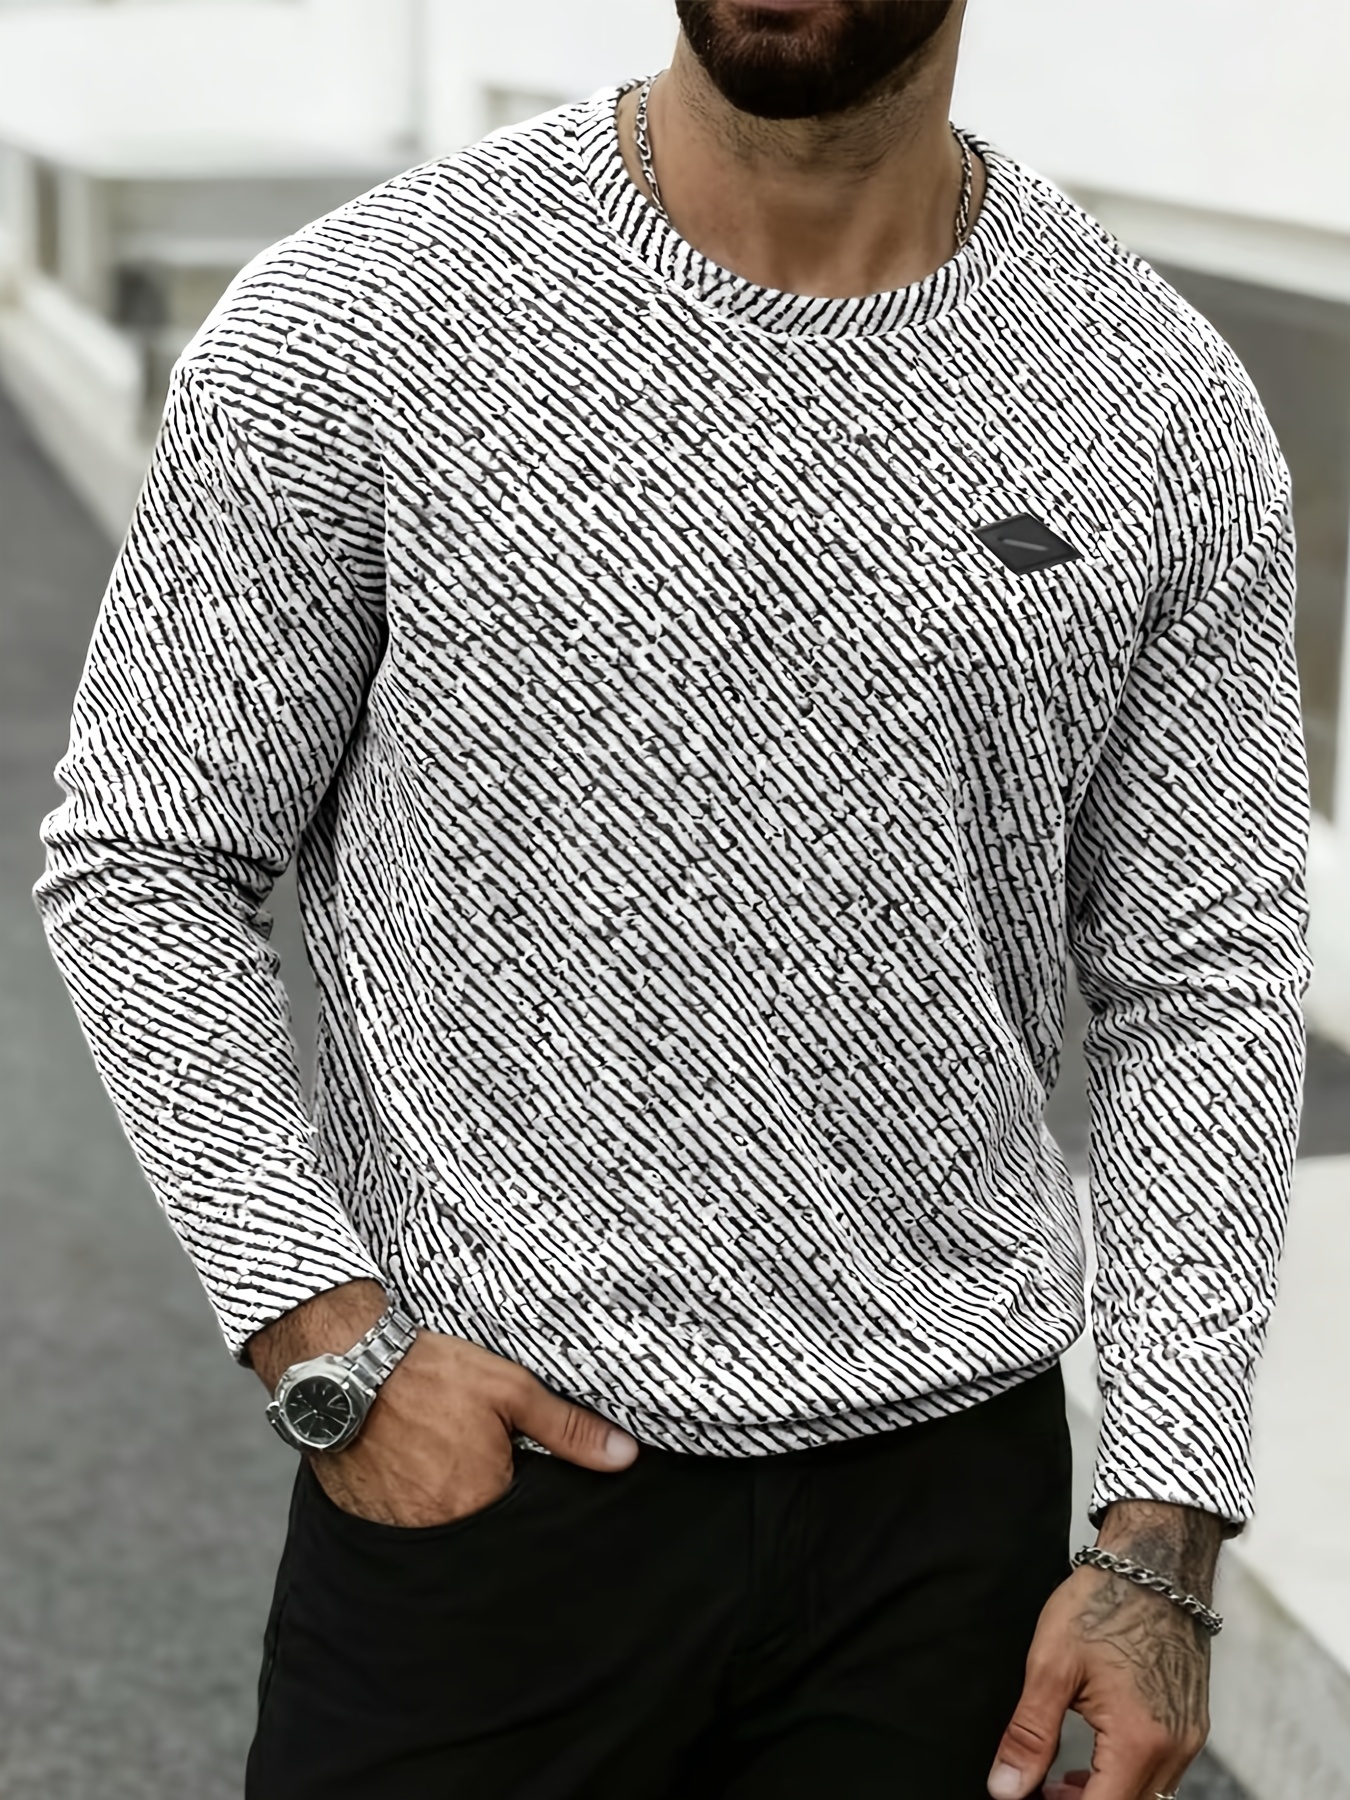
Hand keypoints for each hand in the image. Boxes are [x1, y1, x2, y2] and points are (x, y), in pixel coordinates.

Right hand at [247, 1281, 638, 1526]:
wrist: (341, 1366)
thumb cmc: (427, 1373)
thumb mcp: (509, 1389)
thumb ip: (568, 1429)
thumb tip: (624, 1456)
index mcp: (481, 1502)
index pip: (525, 1525)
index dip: (529, 1502)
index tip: (521, 1476)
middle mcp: (439, 1531)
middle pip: (484, 1534)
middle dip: (490, 1509)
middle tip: (476, 1464)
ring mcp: (398, 1531)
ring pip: (445, 1535)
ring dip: (451, 1510)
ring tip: (445, 1466)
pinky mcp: (367, 1523)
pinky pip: (405, 1532)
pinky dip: (415, 1509)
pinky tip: (417, 1473)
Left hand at [987, 1501, 1220, 1799]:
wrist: (1156, 1559)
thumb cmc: (1105, 1600)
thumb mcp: (1051, 1665)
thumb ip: (1030, 1735)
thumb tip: (1006, 1789)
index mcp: (1139, 1740)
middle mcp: (1175, 1748)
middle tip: (1041, 1791)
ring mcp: (1189, 1736)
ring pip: (1148, 1795)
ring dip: (1106, 1796)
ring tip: (1062, 1781)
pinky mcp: (1192, 1721)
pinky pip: (1162, 1771)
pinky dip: (1128, 1777)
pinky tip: (1096, 1757)